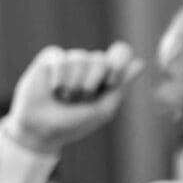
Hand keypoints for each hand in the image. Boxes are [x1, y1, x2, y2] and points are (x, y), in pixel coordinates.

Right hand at [4, 42, 143, 153]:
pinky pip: (61, 58)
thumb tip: (140, 62)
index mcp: (106, 76)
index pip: (122, 52)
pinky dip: (59, 78)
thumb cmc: (74, 123)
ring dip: (73, 84)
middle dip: (91, 82)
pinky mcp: (51, 58)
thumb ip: (121, 86)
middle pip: (100, 58)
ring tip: (65, 97)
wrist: (42, 130)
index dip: (118, 64)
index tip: (111, 81)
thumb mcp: (102, 109)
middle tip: (81, 98)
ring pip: (80, 58)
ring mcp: (70, 59)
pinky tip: (54, 89)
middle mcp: (89, 65)